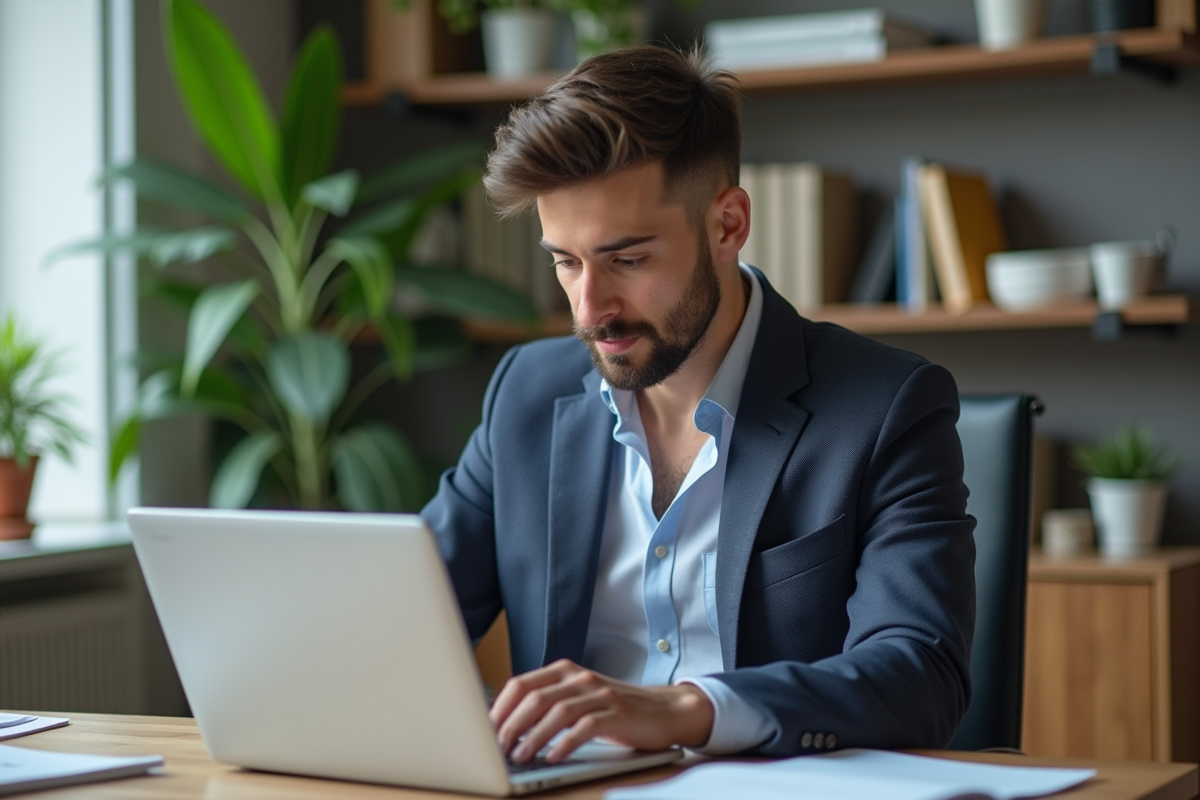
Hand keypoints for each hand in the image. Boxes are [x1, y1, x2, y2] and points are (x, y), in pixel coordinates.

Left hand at [489, 659, 713, 763]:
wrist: (662, 710)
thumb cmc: (612, 709)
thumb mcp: (576, 699)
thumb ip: (546, 704)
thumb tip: (503, 726)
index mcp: (563, 671)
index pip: (521, 684)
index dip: (500, 708)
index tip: (484, 732)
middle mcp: (579, 677)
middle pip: (534, 697)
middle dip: (510, 725)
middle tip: (497, 748)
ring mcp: (599, 693)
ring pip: (557, 712)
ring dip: (533, 736)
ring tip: (519, 756)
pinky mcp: (616, 713)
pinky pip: (585, 727)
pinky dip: (564, 743)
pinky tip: (552, 757)